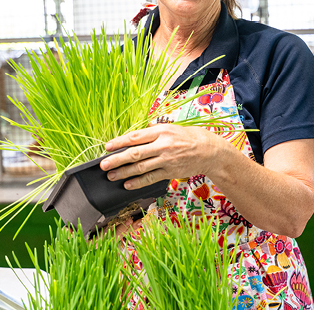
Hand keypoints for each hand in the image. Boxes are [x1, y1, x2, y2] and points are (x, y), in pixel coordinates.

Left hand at [100, 124, 234, 189]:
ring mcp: (166, 160)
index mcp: (161, 131)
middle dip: (117, 160)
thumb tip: (137, 134)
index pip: (135, 137)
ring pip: (140, 167)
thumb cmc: (190, 137)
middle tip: (103, 165)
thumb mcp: (172, 127)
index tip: (107, 147)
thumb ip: (154, 131)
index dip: (119, 142)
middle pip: (135, 153)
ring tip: (111, 176)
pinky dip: (138, 182)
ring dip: (124, 172)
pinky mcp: (170, 172)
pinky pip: (151, 178)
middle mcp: (162, 145)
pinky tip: (127, 184)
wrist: (210, 152)